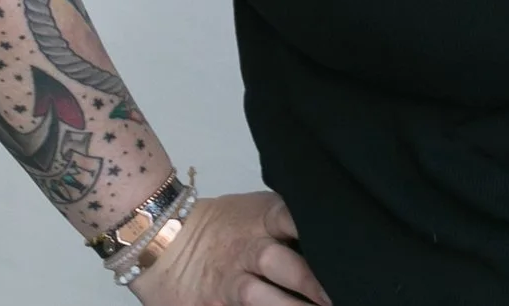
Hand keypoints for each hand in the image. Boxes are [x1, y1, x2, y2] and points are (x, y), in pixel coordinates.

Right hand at [126, 191, 331, 305]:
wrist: (159, 239)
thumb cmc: (219, 225)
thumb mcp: (253, 211)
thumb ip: (286, 221)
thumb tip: (328, 234)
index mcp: (263, 218)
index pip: (297, 220)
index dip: (322, 236)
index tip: (349, 253)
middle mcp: (250, 249)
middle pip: (287, 267)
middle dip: (316, 285)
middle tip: (345, 296)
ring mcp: (230, 282)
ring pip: (264, 299)